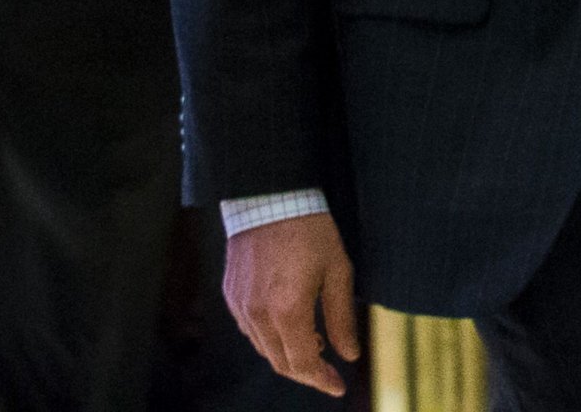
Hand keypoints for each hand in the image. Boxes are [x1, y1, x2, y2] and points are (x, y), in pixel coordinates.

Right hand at [224, 211, 358, 396]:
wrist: (269, 195)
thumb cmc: (309, 228)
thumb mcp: (337, 269)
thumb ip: (341, 317)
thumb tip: (349, 354)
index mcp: (288, 310)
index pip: (303, 363)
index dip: (322, 380)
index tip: (338, 385)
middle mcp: (259, 314)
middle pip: (281, 363)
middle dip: (307, 373)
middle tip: (328, 370)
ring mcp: (240, 305)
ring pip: (264, 349)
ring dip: (288, 356)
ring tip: (314, 343)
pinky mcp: (231, 294)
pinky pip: (250, 330)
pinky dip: (270, 338)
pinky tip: (289, 326)